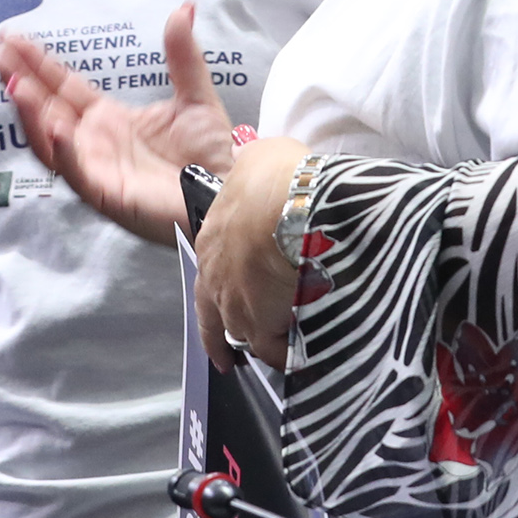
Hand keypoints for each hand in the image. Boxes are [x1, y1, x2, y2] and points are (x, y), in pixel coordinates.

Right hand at [0, 3, 233, 245]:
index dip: (38, 63)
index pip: (63, 87)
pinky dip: (65, 152)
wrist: (230, 194)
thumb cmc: (210, 156)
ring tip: (15, 85)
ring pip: (50, 141)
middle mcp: (94, 143)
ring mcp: (96, 169)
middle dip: (20, 80)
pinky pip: (78, 173)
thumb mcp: (195, 96)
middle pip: (47, 108)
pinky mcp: (107, 194)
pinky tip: (55, 127)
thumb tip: (184, 8)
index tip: (15, 39)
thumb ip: (182, 56)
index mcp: (109, 120)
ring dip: (31, 114)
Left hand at [195, 138, 308, 371]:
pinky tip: (307, 353)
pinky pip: (279, 350)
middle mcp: (217, 279)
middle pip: (216, 319)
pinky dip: (290, 353)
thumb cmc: (274, 180)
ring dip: (264, 343)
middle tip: (229, 358)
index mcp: (211, 240)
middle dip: (225, 337)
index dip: (223, 287)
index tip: (232, 297)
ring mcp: (238, 307)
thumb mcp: (258, 159)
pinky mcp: (263, 327)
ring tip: (284, 349)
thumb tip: (254, 160)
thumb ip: (253, 166)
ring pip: (247, 337)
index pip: (210, 273)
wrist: (291, 207)